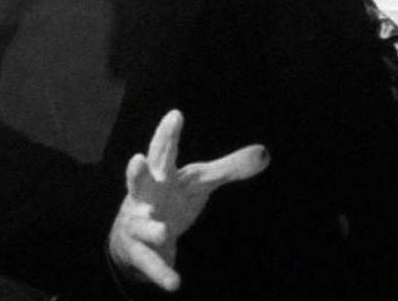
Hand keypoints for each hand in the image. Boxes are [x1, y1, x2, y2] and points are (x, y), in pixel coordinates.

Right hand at [108, 110, 268, 291]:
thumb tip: (265, 153)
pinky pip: (151, 262)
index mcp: (162, 175)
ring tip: (163, 231)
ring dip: (152, 227)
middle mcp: (145, 195)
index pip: (165, 151)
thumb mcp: (199, 182)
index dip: (169, 134)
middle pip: (139, 181)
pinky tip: (175, 282)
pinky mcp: (140, 252)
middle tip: (137, 160)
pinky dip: (162, 272)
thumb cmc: (170, 198)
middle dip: (136, 172)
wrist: (132, 239)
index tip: (176, 115)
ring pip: (142, 224)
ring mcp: (138, 224)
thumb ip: (230, 168)